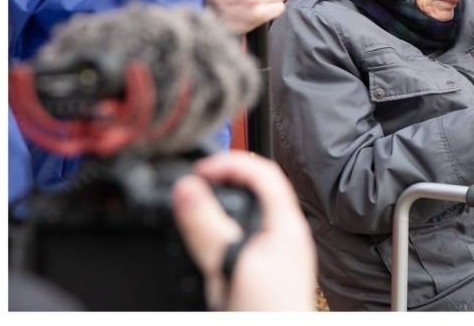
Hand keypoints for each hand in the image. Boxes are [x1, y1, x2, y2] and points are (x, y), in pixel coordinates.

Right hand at [171, 151, 315, 311]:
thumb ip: (208, 225)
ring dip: (221, 207)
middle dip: (222, 182)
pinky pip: (245, 237)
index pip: (262, 169)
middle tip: (193, 187)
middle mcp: (286, 234)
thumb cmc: (267, 313)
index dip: (228, 162)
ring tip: (196, 210)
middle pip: (255, 188)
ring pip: (248, 213)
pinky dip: (224, 231)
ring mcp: (278, 253)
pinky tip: (209, 244)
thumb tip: (187, 188)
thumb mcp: (230, 264)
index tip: (199, 171)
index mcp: (286, 224)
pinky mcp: (266, 270)